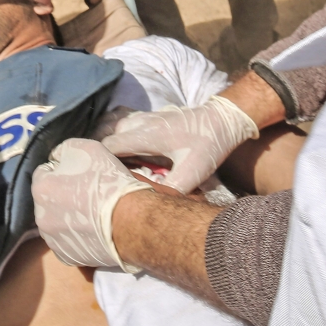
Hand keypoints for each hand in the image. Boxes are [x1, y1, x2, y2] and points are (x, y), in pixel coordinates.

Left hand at [32, 138, 151, 270]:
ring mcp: (52, 240)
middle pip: (49, 199)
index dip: (63, 171)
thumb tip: (58, 158)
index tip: (81, 175)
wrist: (133, 222)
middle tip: (89, 195)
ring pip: (57, 222)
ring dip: (69, 217)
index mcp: (41, 188)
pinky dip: (77, 237)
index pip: (45, 172)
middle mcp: (40, 216)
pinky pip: (68, 242)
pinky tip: (93, 232)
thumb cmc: (109, 182)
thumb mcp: (86, 148)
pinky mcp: (67, 257)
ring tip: (93, 215)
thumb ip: (64, 150)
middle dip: (63, 195)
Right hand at [102, 96, 258, 193]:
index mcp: (141, 134)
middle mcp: (137, 124)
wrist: (223, 119)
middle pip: (108, 144)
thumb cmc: (207, 143)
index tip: (108, 183)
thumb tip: (153, 207)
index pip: (105, 148)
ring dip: (119, 154)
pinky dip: (127, 147)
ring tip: (127, 174)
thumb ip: (171, 190)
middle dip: (110, 162)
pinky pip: (127, 133)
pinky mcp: (148, 119)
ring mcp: (142, 118)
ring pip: (117, 137)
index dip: (103, 166)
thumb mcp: (193, 172)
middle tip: (118, 183)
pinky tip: (139, 162)